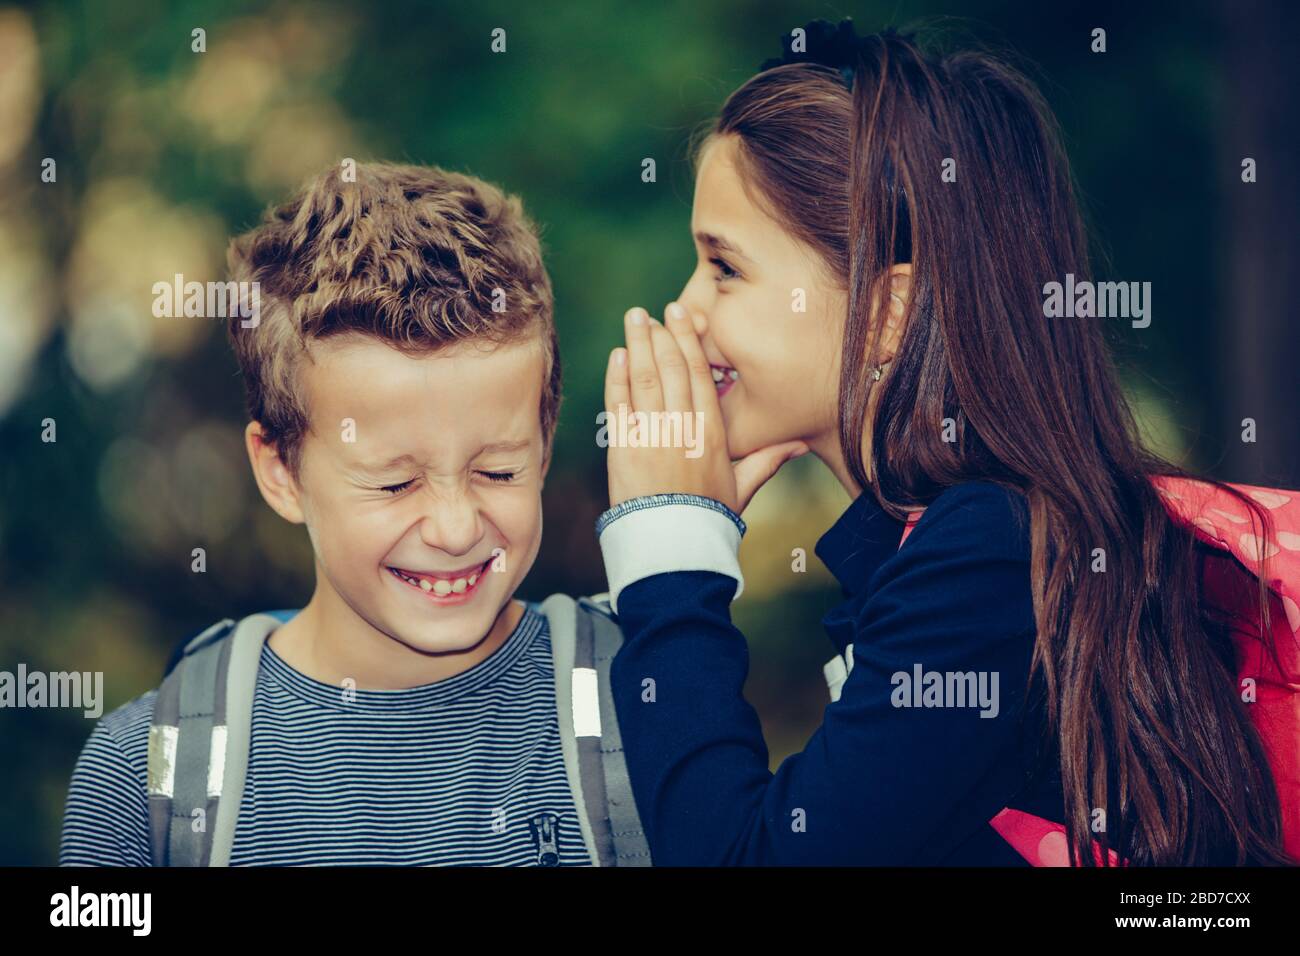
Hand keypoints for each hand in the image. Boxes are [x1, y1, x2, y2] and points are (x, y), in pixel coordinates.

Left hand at [603, 302, 808, 512]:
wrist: (672, 548)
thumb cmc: (708, 518)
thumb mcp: (742, 489)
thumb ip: (767, 460)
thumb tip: (801, 444)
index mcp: (711, 433)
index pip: (699, 374)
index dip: (688, 341)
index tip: (680, 315)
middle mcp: (682, 428)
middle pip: (671, 369)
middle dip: (661, 335)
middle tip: (651, 311)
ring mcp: (651, 436)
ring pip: (645, 379)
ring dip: (638, 345)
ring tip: (634, 319)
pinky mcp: (624, 450)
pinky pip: (619, 405)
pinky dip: (617, 377)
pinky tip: (618, 355)